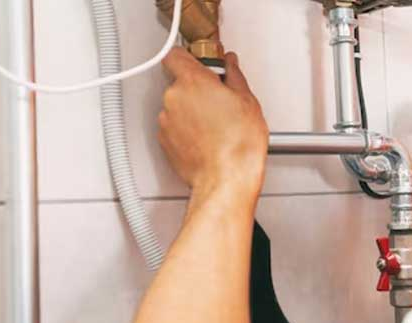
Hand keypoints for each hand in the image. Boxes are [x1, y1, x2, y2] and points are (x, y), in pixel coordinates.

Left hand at [159, 48, 268, 196]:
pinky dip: (187, 129)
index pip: (176, 54)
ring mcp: (166, 121)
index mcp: (192, 81)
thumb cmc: (238, 145)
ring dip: (192, 110)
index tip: (204, 65)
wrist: (226, 179)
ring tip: (216, 124)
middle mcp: (173, 98)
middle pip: (178, 82)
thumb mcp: (247, 101)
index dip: (190, 58)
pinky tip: (208, 138)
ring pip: (177, 105)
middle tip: (219, 99)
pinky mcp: (164, 141)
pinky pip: (174, 126)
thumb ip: (234, 76)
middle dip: (197, 88)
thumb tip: (230, 65)